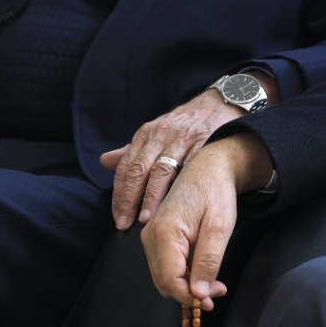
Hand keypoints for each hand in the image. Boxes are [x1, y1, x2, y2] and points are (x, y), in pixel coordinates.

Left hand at [100, 73, 275, 230]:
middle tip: (125, 222)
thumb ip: (132, 150)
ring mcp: (183, 139)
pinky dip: (180, 186)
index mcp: (148, 133)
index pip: (127, 166)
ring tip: (146, 218)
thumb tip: (104, 161)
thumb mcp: (157, 131)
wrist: (220, 103)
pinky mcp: (204, 143)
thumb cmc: (186, 123)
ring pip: (161, 170)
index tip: (117, 215)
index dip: (119, 193)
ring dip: (151, 197)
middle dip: (129, 199)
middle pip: (139, 169)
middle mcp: (162, 135)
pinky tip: (176, 203)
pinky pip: (188, 167)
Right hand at [141, 134, 274, 308]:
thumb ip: (208, 262)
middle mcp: (151, 235)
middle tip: (217, 291)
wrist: (208, 167)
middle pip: (164, 282)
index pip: (170, 281)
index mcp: (165, 232)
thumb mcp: (220, 228)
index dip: (190, 297)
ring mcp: (150, 236)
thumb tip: (199, 294)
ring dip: (186, 286)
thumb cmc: (215, 192)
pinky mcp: (155, 236)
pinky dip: (182, 274)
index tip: (211, 300)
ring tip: (214, 282)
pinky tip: (202, 271)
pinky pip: (165, 266)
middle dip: (189, 294)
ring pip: (163, 277)